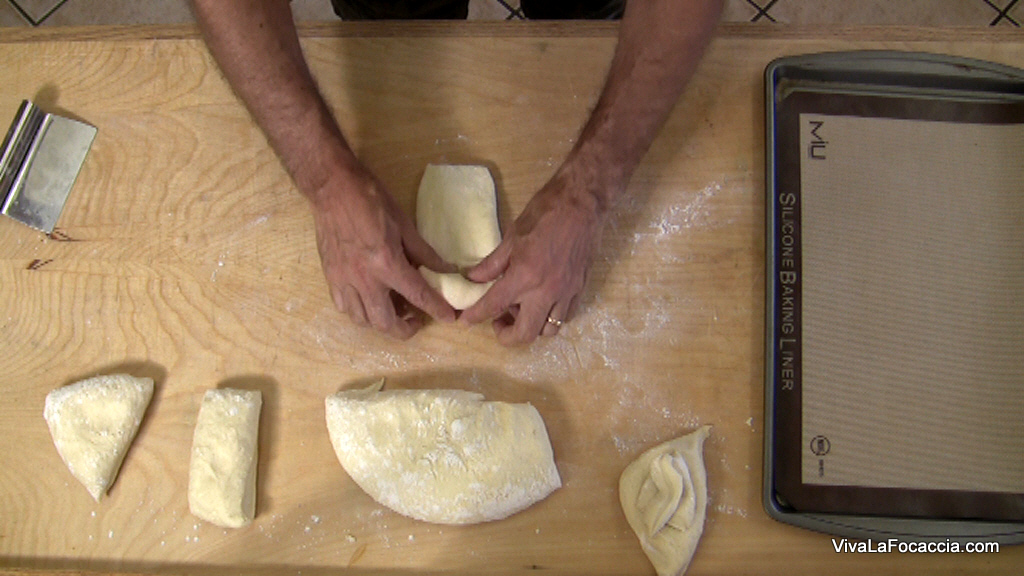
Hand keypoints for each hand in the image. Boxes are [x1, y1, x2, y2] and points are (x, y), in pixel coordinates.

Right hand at [311, 164, 455, 338]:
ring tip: (394, 311)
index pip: (417, 295)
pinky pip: (344, 308)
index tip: (449, 318)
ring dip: (381, 322)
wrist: (332, 188)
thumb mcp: (404, 223)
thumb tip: (446, 270)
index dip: (436, 309)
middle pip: (385, 322)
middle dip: (405, 329)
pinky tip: (369, 302)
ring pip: (362, 320)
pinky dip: (360, 312)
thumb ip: (424, 253)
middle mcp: (363, 278)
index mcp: (386, 263)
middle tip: (416, 320)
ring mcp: (343, 280)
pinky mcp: (330, 277)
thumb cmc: (370, 200)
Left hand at [460, 166, 611, 345]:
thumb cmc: (545, 214)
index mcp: (525, 276)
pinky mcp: (580, 289)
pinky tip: (542, 303)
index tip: (466, 321)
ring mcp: (566, 293)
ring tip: (522, 309)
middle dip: (507, 335)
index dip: (476, 316)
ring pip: (548, 330)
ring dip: (531, 326)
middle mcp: (546, 291)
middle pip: (525, 333)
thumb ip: (492, 264)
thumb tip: (474, 279)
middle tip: (498, 322)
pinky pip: (565, 317)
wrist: (582, 204)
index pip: (494, 306)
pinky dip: (551, 318)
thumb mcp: (512, 236)